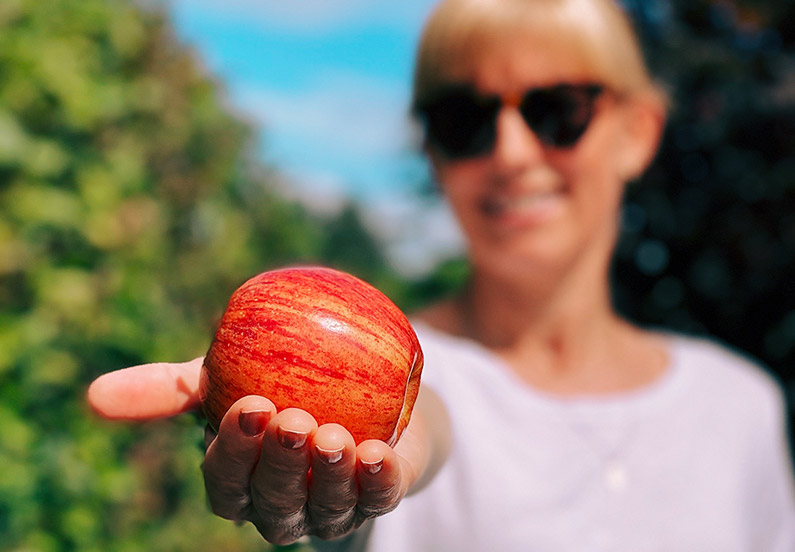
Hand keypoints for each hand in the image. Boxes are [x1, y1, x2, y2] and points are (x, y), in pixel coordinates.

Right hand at [87, 358, 435, 543]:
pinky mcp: (377, 497)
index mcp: (241, 484)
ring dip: (328, 476)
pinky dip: (378, 482)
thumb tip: (94, 396)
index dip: (233, 453)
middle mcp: (281, 507)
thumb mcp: (220, 380)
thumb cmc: (274, 386)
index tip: (248, 406)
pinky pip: (379, 499)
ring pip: (324, 508)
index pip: (226, 483)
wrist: (357, 392)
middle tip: (291, 419)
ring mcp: (330, 509)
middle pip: (272, 500)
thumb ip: (169, 390)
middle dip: (279, 465)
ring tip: (334, 435)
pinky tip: (379, 454)